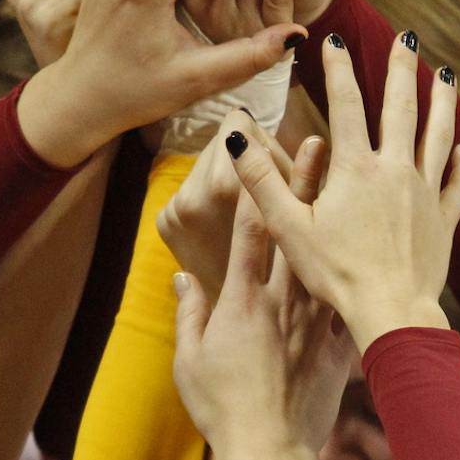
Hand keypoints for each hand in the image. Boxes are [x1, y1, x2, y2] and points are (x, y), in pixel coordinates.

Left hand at [155, 113, 322, 300]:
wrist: (240, 331)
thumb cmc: (284, 273)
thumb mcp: (295, 217)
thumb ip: (286, 171)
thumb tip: (276, 139)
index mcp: (224, 189)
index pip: (238, 129)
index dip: (261, 143)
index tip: (274, 162)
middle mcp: (189, 195)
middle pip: (219, 144)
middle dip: (244, 158)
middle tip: (264, 188)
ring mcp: (171, 210)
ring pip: (203, 163)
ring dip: (227, 175)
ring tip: (248, 206)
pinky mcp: (164, 223)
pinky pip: (191, 187)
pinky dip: (211, 196)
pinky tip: (228, 218)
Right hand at [174, 125, 351, 459]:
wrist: (271, 450)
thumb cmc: (224, 408)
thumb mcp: (191, 359)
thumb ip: (190, 313)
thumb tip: (182, 276)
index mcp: (244, 299)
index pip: (251, 229)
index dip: (255, 184)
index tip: (260, 146)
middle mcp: (286, 300)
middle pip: (301, 230)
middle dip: (311, 181)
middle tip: (323, 138)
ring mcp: (318, 320)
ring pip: (335, 256)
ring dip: (347, 213)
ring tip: (367, 175)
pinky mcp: (342, 343)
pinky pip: (360, 294)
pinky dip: (371, 269)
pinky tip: (389, 247)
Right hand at [231, 34, 459, 352]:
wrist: (390, 310)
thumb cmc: (334, 274)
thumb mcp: (288, 228)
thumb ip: (261, 181)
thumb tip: (235, 137)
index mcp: (355, 169)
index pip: (344, 105)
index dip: (338, 69)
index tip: (333, 39)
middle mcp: (395, 171)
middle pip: (401, 107)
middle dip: (402, 68)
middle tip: (409, 38)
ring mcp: (425, 193)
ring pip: (438, 136)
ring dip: (442, 103)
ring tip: (447, 76)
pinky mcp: (445, 220)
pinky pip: (459, 184)